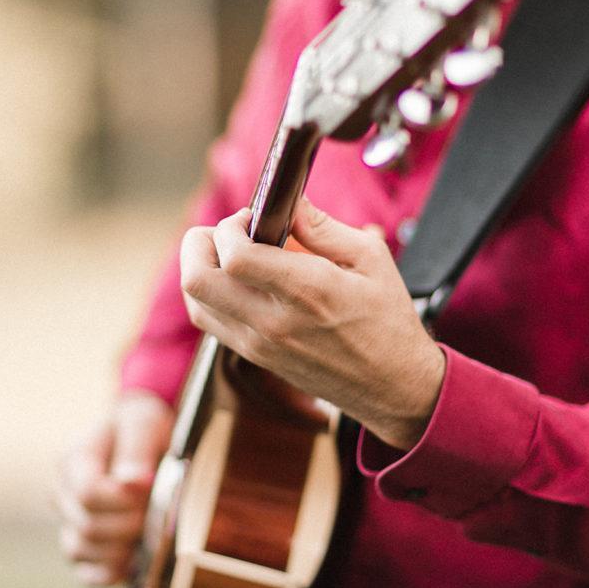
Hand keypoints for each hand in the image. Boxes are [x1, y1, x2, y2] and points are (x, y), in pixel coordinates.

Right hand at [54, 391, 173, 585]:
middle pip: (87, 526)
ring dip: (119, 549)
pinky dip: (107, 572)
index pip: (88, 492)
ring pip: (79, 550)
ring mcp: (68, 519)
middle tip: (157, 511)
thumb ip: (136, 450)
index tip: (152, 489)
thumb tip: (133, 483)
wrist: (140, 436)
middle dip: (129, 524)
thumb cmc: (141, 427)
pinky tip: (131, 564)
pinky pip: (84, 571)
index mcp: (73, 458)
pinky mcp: (82, 543)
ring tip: (147, 531)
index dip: (123, 500)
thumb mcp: (144, 424)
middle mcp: (62, 491)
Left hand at [180, 198, 444, 449]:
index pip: (234, 256)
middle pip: (196, 278)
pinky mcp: (255, 357)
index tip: (251, 216)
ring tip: (233, 253)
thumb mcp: (370, 259)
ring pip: (196, 301)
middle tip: (229, 232)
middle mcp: (273, 321)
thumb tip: (288, 200)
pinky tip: (239, 280)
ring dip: (202, 268)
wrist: (393, 387)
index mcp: (306, 291)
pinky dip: (211, 293)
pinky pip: (211, 321)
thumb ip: (322, 226)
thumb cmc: (388, 320)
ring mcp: (259, 344)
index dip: (231, 226)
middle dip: (201, 243)